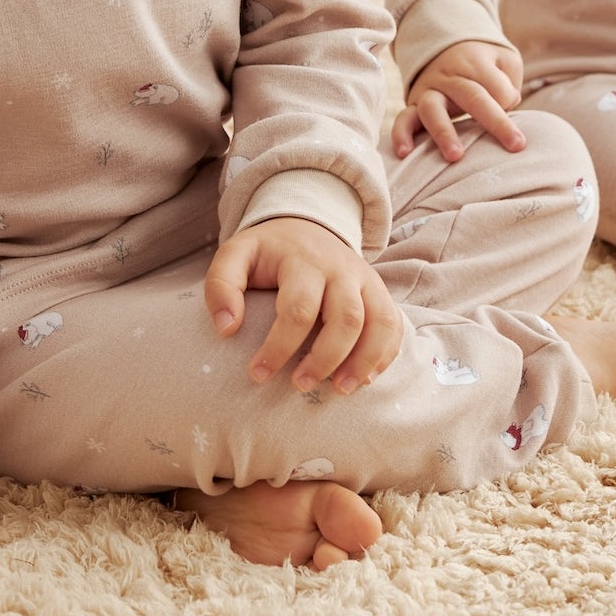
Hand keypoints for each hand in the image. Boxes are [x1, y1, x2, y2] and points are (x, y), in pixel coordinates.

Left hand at [205, 215, 405, 394]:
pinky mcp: (379, 292)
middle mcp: (341, 269)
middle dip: (325, 359)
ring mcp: (365, 280)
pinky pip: (394, 325)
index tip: (257, 374)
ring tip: (340, 391)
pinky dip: (385, 354)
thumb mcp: (235, 255)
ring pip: (380, 322)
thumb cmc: (268, 252)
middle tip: (299, 385)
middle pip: (346, 318)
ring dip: (363, 361)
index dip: (278, 347)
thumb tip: (226, 328)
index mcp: (303, 261)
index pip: (298, 309)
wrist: (306, 225)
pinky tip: (364, 379)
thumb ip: (221, 285)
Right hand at [392, 37, 525, 162]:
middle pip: (472, 96)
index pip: (497, 86)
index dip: (511, 101)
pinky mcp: (413, 104)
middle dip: (495, 122)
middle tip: (516, 146)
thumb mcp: (504, 60)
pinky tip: (404, 154)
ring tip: (455, 157)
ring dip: (444, 132)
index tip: (518, 119)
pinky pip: (403, 118)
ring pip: (433, 108)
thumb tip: (506, 105)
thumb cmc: (483, 63)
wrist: (445, 47)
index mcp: (475, 61)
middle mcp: (449, 74)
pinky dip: (401, 134)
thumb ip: (509, 81)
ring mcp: (429, 90)